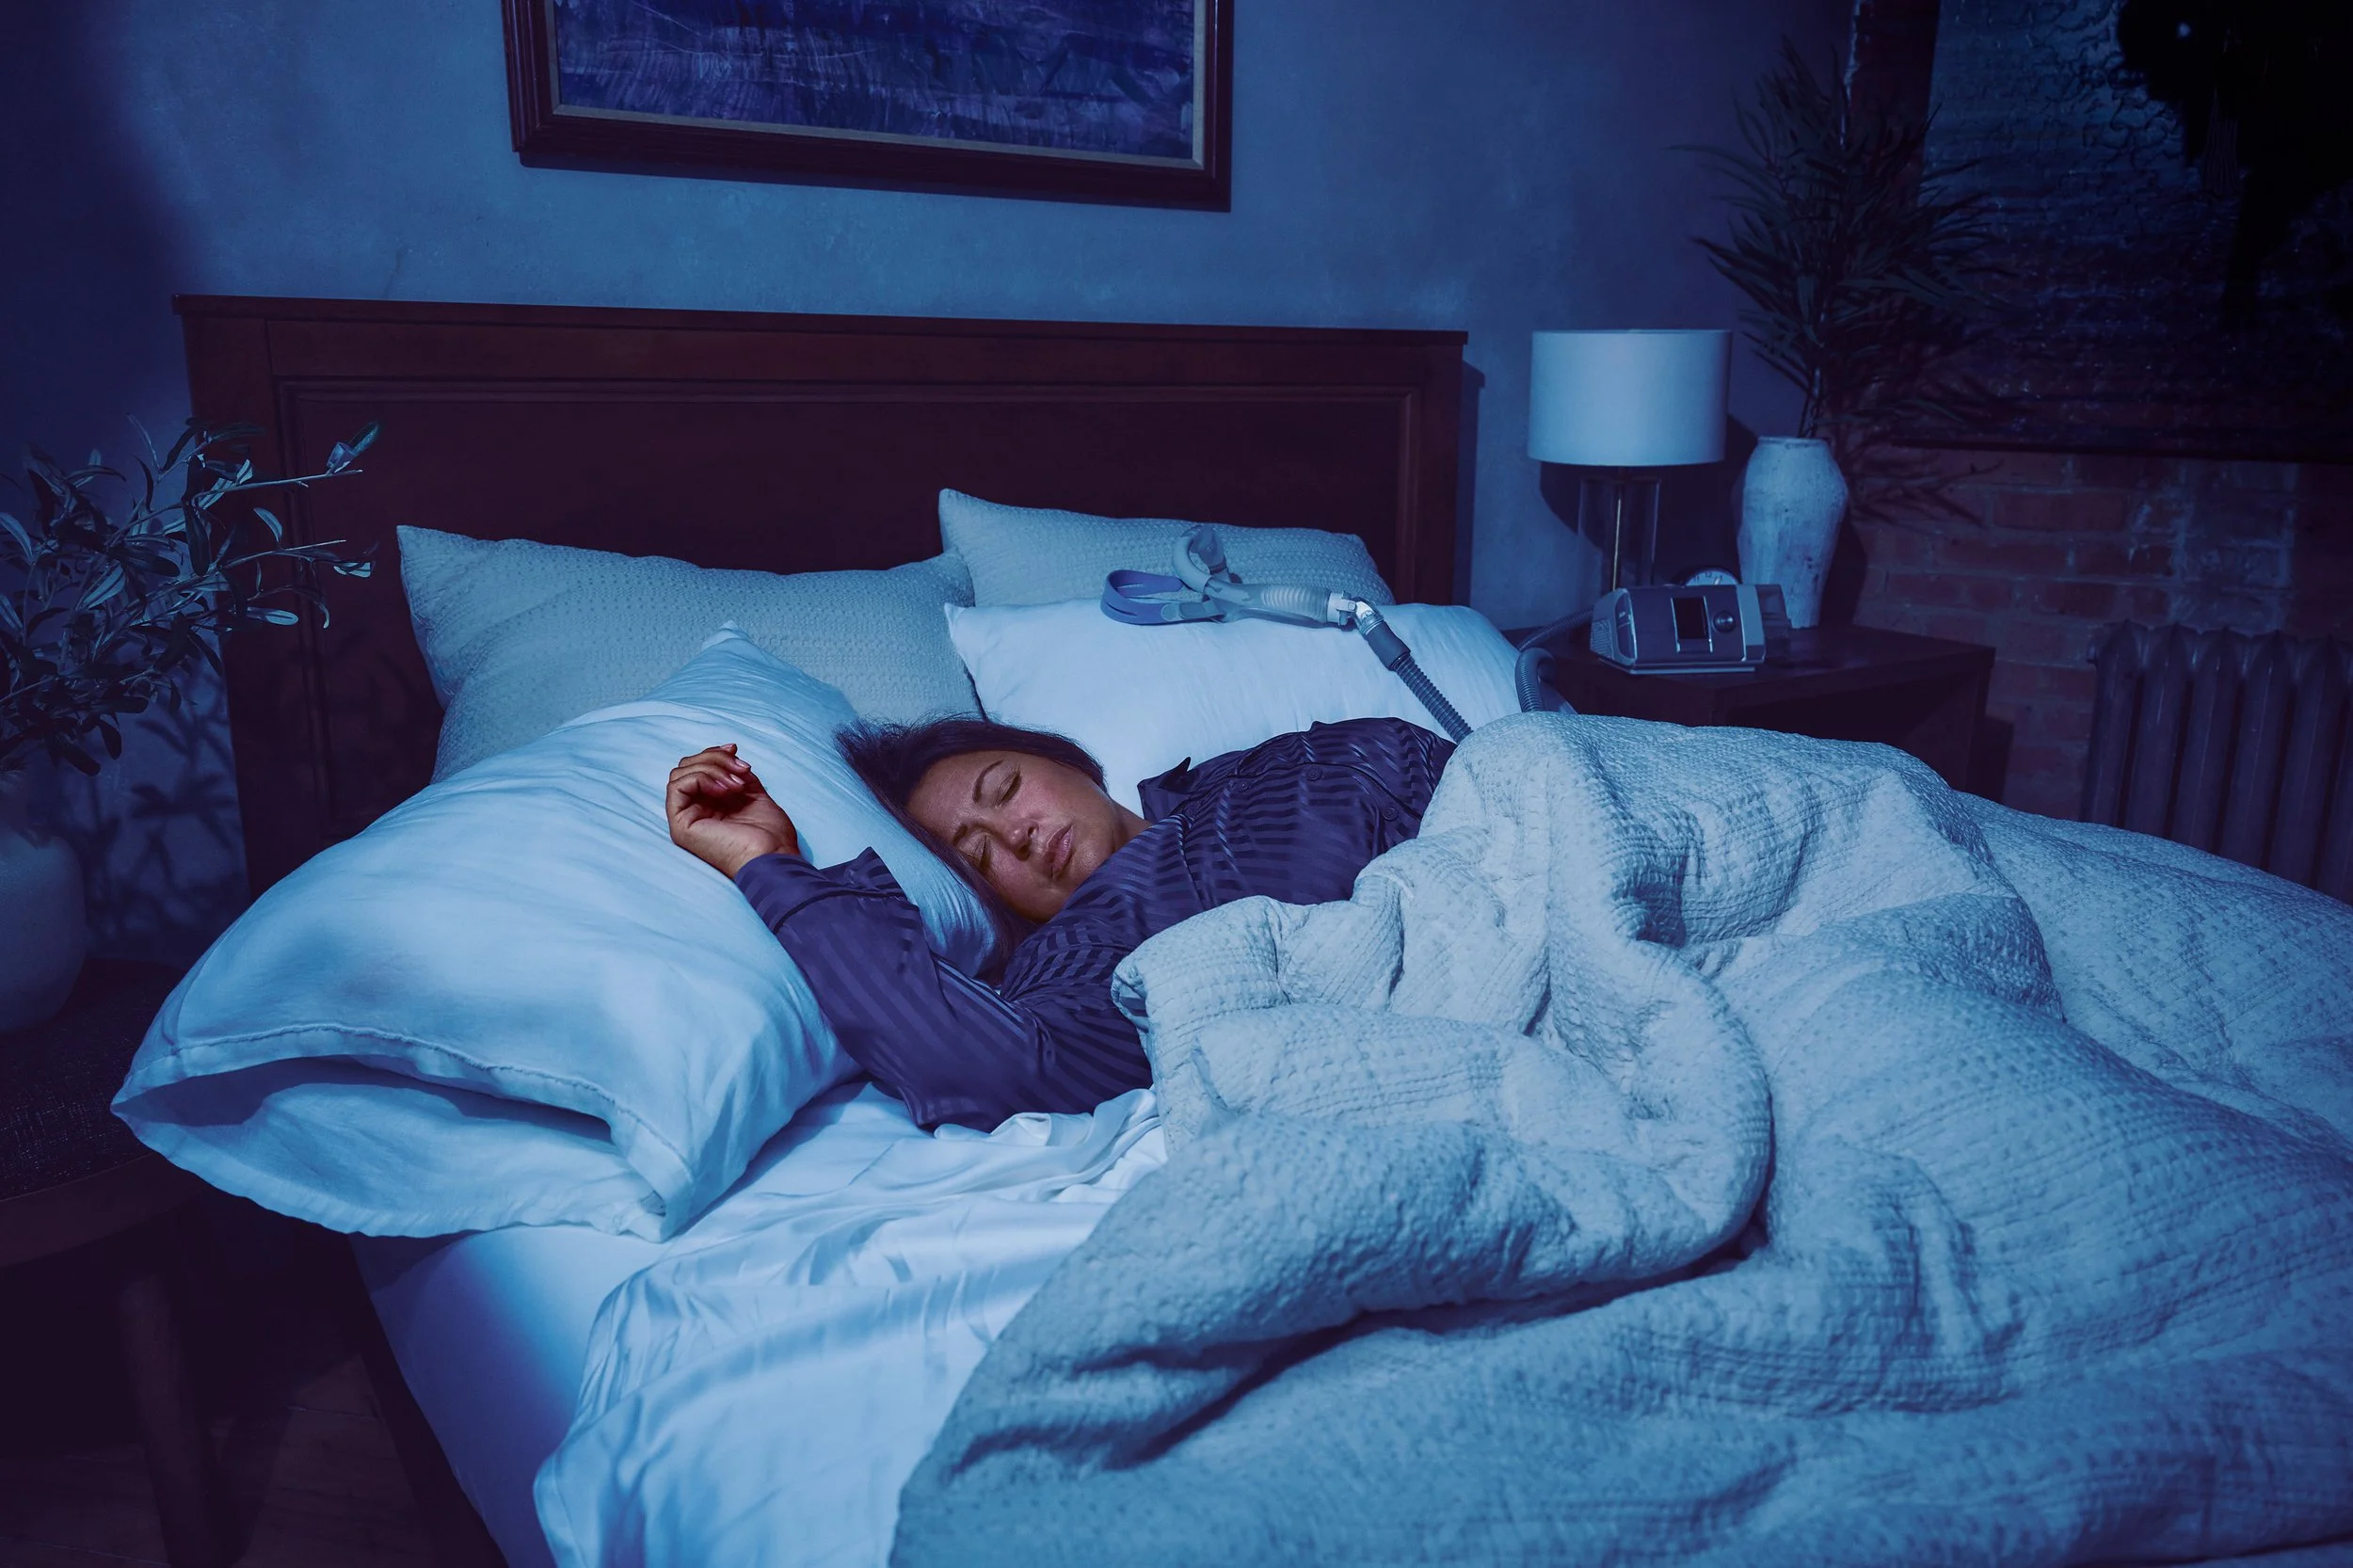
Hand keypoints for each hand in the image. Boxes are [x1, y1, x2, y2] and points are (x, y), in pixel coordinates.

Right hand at [667, 744, 799, 878]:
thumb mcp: (753, 793)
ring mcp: (686, 820)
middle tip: (742, 769)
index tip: (736, 749)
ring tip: (738, 784)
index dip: (714, 754)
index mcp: (709, 806)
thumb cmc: (771, 835)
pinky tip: (726, 790)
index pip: (697, 768)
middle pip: (686, 767)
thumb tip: (729, 750)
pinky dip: (702, 778)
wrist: (774, 858)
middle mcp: (694, 812)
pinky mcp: (681, 826)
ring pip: (680, 773)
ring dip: (712, 768)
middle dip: (715, 759)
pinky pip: (678, 786)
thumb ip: (736, 774)